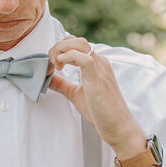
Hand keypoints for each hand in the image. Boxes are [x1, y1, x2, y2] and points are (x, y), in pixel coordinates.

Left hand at [47, 35, 146, 158]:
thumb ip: (62, 84)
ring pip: (78, 43)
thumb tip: (47, 76)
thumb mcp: (76, 94)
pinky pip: (82, 57)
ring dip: (60, 50)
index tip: (51, 67)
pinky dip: (67, 57)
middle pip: (74, 40)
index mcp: (95, 64)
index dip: (59, 51)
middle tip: (51, 65)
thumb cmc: (101, 112)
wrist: (118, 126)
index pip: (75, 44)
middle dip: (57, 48)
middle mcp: (99, 61)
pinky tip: (60, 67)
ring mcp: (99, 66)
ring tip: (55, 66)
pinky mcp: (97, 76)